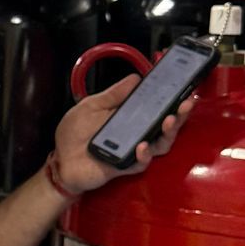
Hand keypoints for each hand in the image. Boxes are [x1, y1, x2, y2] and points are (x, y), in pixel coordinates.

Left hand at [50, 72, 194, 198]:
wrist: (60, 161)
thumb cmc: (74, 134)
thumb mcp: (91, 106)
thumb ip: (112, 95)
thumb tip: (135, 79)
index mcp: (129, 117)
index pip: (155, 108)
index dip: (170, 99)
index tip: (181, 88)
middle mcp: (136, 134)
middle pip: (165, 126)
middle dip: (178, 115)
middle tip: (184, 104)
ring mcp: (132, 151)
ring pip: (159, 144)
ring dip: (167, 132)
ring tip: (168, 121)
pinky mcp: (125, 166)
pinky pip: (141, 163)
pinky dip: (143, 155)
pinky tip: (142, 146)